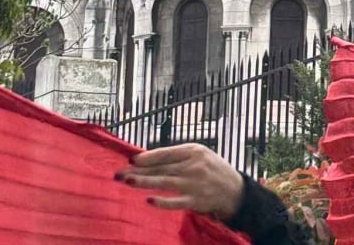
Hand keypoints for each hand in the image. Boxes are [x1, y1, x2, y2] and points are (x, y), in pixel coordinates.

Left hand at [115, 143, 245, 219]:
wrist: (234, 190)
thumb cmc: (213, 170)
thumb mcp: (200, 154)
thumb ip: (178, 156)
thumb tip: (148, 159)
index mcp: (194, 151)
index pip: (166, 153)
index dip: (147, 157)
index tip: (131, 160)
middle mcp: (193, 166)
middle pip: (161, 168)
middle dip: (138, 171)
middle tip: (119, 173)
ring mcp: (194, 184)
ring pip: (164, 182)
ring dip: (144, 182)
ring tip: (127, 181)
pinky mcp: (195, 201)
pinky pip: (175, 202)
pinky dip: (162, 201)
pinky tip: (149, 200)